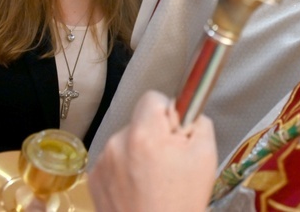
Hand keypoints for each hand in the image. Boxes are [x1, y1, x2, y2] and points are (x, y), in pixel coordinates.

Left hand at [89, 91, 215, 211]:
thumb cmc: (181, 203)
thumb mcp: (206, 156)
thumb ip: (198, 123)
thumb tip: (187, 112)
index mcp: (144, 134)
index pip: (152, 98)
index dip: (167, 112)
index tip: (175, 132)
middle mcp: (117, 143)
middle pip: (139, 122)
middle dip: (154, 135)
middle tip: (169, 163)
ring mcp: (102, 163)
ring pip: (126, 142)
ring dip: (138, 153)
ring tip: (153, 181)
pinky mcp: (93, 180)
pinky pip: (114, 161)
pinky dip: (125, 170)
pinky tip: (137, 190)